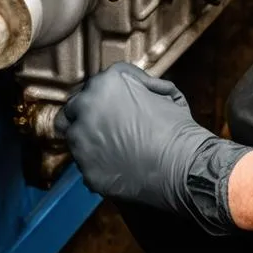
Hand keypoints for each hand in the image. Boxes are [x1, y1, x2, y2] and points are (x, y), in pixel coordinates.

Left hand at [56, 62, 251, 234]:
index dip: (102, 97)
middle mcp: (86, 107)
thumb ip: (144, 85)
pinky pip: (84, 164)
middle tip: (102, 126)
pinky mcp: (84, 169)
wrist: (181, 166)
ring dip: (87, 139)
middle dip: (84, 116)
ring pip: (73, 137)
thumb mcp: (165, 93)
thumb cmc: (176, 128)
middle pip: (72, 109)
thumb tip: (140, 86)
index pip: (92, 86)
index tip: (110, 106)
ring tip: (109, 147)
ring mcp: (82, 140)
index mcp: (106, 83)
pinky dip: (95, 164)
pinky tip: (114, 165)